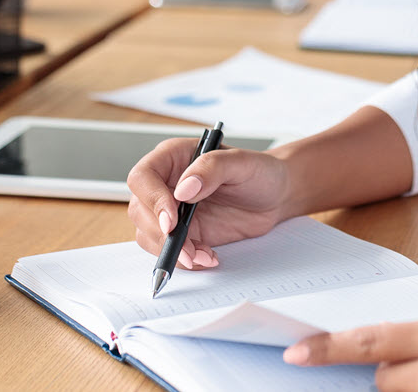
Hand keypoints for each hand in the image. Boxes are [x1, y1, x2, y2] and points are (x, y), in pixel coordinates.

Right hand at [126, 137, 294, 268]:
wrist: (276, 196)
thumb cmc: (260, 172)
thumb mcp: (242, 163)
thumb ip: (212, 168)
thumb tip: (184, 188)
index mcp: (173, 158)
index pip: (143, 177)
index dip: (152, 200)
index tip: (172, 220)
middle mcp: (167, 184)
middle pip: (141, 211)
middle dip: (161, 234)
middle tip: (188, 248)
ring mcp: (173, 211)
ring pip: (150, 234)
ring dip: (173, 251)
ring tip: (203, 255)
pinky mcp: (185, 233)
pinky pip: (171, 250)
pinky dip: (186, 259)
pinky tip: (208, 257)